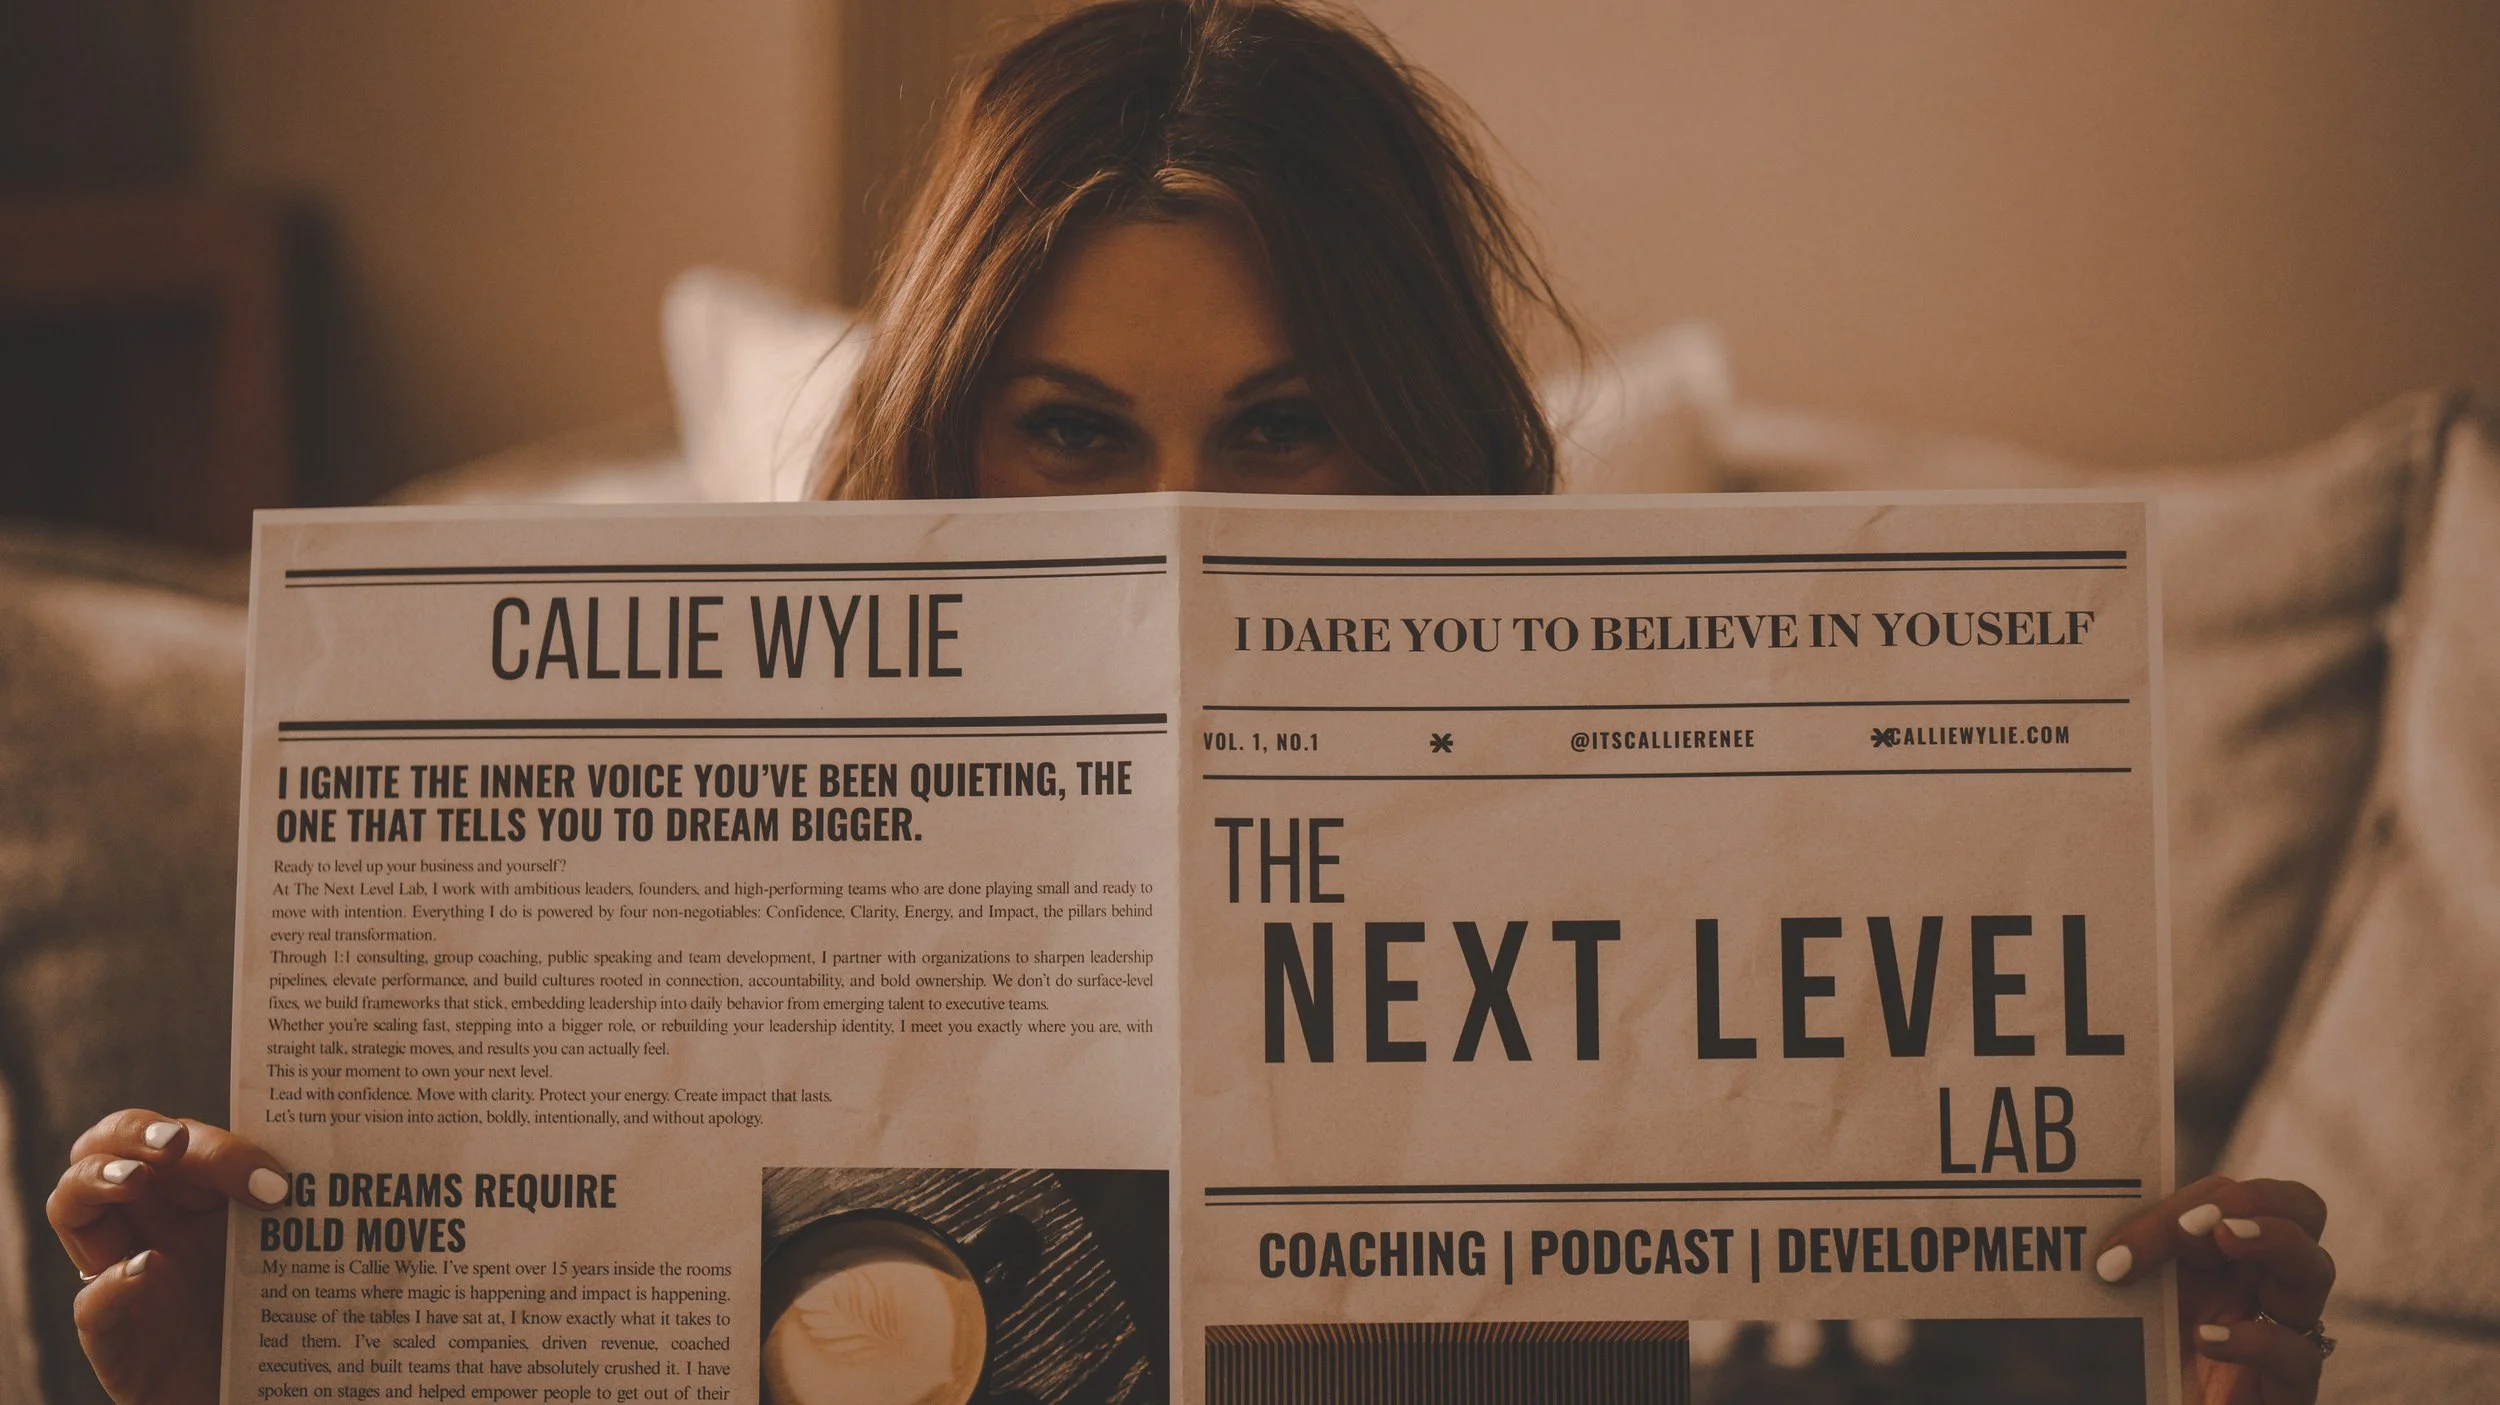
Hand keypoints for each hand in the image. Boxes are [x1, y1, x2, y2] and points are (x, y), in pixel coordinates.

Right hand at [46, 1110, 290, 1404]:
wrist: (262, 1385)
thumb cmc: (275, 1305)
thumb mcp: (285, 1246)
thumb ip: (291, 1204)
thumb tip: (331, 1168)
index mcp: (190, 1193)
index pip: (176, 1138)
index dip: (216, 1144)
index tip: (274, 1174)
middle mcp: (146, 1223)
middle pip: (105, 1148)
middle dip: (132, 1133)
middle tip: (172, 1144)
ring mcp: (119, 1272)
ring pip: (69, 1205)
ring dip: (96, 1179)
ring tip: (135, 1180)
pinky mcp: (112, 1333)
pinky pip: (90, 1301)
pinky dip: (114, 1280)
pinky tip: (149, 1266)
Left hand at [2096, 1173, 2334, 1404]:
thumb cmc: (2133, 1367)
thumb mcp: (2124, 1302)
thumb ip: (2125, 1260)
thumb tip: (2090, 1223)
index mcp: (2219, 1257)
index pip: (2226, 1196)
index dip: (2184, 1201)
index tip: (2120, 1242)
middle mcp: (2258, 1287)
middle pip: (2298, 1209)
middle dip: (2249, 1199)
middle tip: (2193, 1222)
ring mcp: (2281, 1335)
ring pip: (2316, 1268)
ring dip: (2271, 1238)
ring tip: (2223, 1236)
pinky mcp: (2286, 1391)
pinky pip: (2300, 1355)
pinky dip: (2256, 1339)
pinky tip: (2206, 1338)